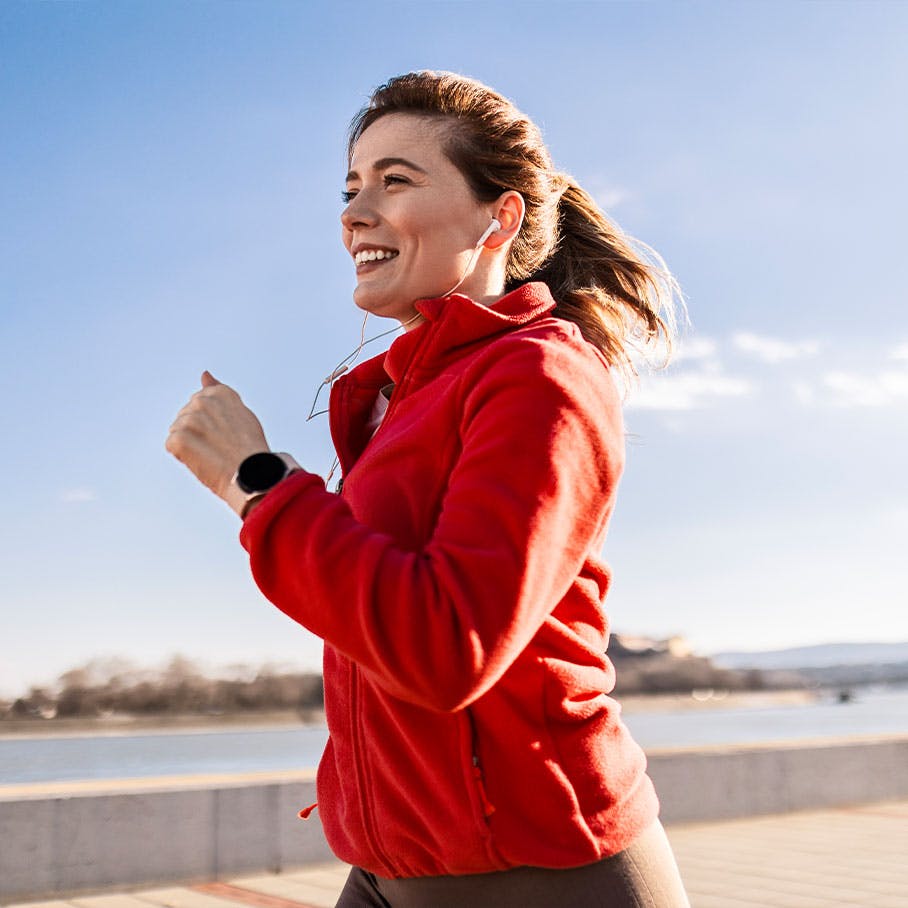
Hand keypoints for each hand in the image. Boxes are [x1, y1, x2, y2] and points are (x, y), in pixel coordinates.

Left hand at [166, 371, 269, 501]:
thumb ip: (218, 391)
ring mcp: (189, 419)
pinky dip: (184, 456)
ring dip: (190, 444)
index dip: (212, 422)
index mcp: (219, 393)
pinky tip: (203, 460)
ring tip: (213, 454)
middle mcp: (202, 400)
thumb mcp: (239, 411)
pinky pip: (172, 446)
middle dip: (198, 431)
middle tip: (221, 446)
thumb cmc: (250, 447)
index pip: (201, 403)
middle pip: (187, 415)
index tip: (227, 434)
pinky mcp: (178, 438)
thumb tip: (204, 374)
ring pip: (178, 430)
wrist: (253, 475)